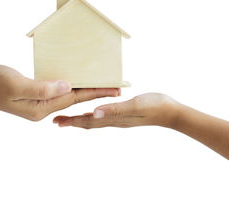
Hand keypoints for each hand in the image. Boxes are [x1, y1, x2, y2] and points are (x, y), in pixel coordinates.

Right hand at [0, 65, 119, 120]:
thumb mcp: (15, 84)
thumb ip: (40, 87)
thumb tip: (66, 86)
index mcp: (40, 107)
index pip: (74, 98)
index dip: (95, 92)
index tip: (116, 88)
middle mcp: (42, 108)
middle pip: (75, 99)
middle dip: (96, 92)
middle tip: (118, 87)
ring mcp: (38, 104)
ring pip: (67, 95)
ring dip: (85, 90)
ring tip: (103, 85)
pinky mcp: (34, 97)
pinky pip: (57, 91)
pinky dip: (71, 87)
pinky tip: (77, 82)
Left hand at [53, 93, 179, 127]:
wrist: (172, 112)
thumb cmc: (155, 106)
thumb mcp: (135, 106)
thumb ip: (115, 109)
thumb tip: (94, 113)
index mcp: (113, 118)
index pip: (88, 121)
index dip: (72, 122)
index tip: (57, 122)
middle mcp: (114, 120)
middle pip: (88, 123)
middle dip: (71, 122)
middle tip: (56, 121)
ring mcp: (119, 118)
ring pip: (95, 120)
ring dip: (80, 119)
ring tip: (69, 118)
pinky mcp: (125, 114)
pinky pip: (104, 115)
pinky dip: (94, 115)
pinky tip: (94, 112)